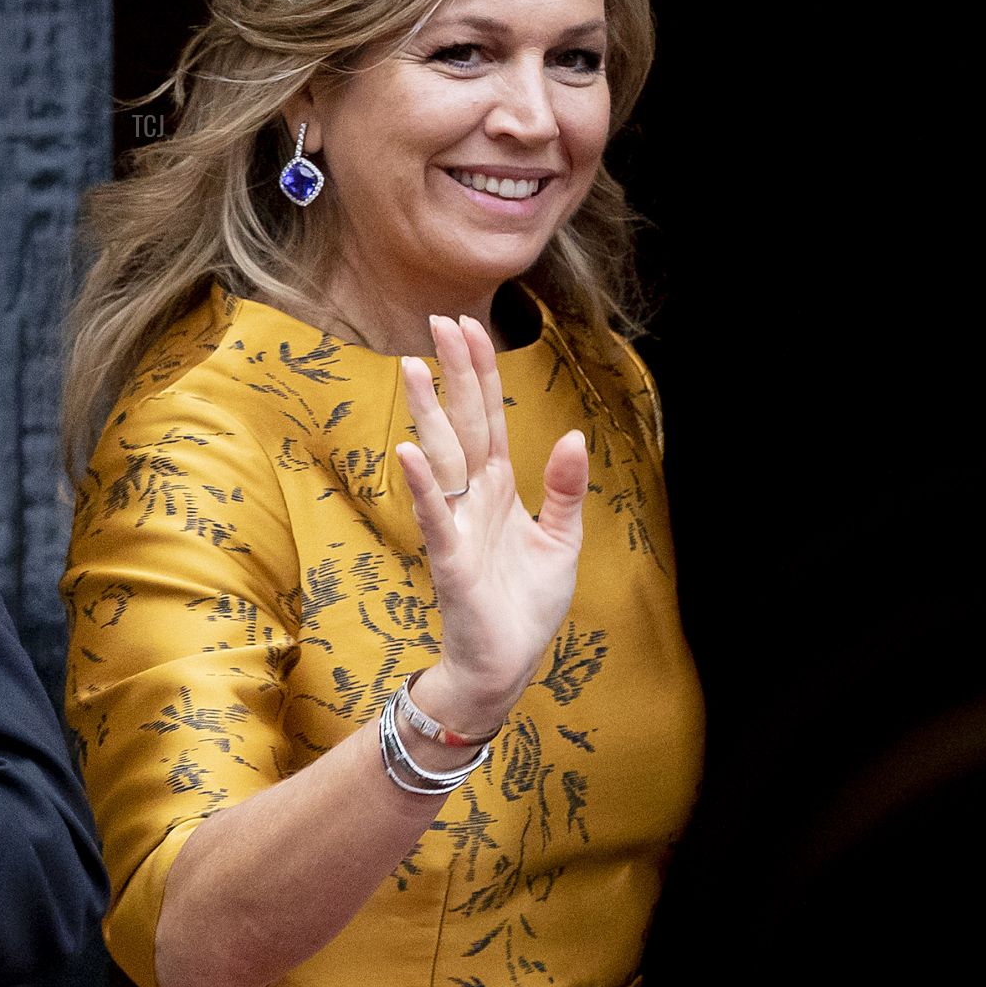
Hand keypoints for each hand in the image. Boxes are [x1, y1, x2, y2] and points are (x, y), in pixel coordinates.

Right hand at [395, 314, 587, 734]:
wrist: (506, 664)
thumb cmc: (526, 604)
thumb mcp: (561, 540)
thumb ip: (565, 489)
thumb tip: (576, 436)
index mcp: (500, 488)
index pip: (490, 419)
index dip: (482, 373)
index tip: (469, 326)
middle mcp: (474, 498)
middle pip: (464, 424)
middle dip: (453, 374)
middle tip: (437, 322)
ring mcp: (458, 525)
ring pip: (443, 459)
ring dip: (428, 413)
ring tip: (413, 368)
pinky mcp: (450, 561)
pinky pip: (435, 517)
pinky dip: (423, 485)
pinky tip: (409, 453)